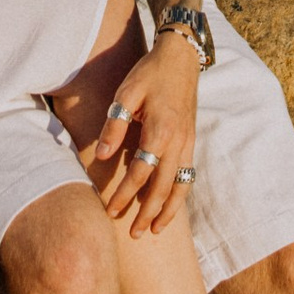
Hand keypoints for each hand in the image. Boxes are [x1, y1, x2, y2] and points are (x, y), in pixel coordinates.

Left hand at [86, 31, 200, 238]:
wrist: (181, 59)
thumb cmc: (149, 73)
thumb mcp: (126, 92)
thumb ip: (114, 124)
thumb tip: (102, 156)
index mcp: (160, 130)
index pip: (140, 172)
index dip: (124, 194)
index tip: (110, 210)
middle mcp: (178, 142)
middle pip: (162, 187)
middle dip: (147, 213)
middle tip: (133, 234)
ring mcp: (188, 144)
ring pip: (180, 187)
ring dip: (167, 211)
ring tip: (154, 231)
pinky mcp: (191, 143)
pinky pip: (188, 176)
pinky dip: (179, 197)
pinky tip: (169, 208)